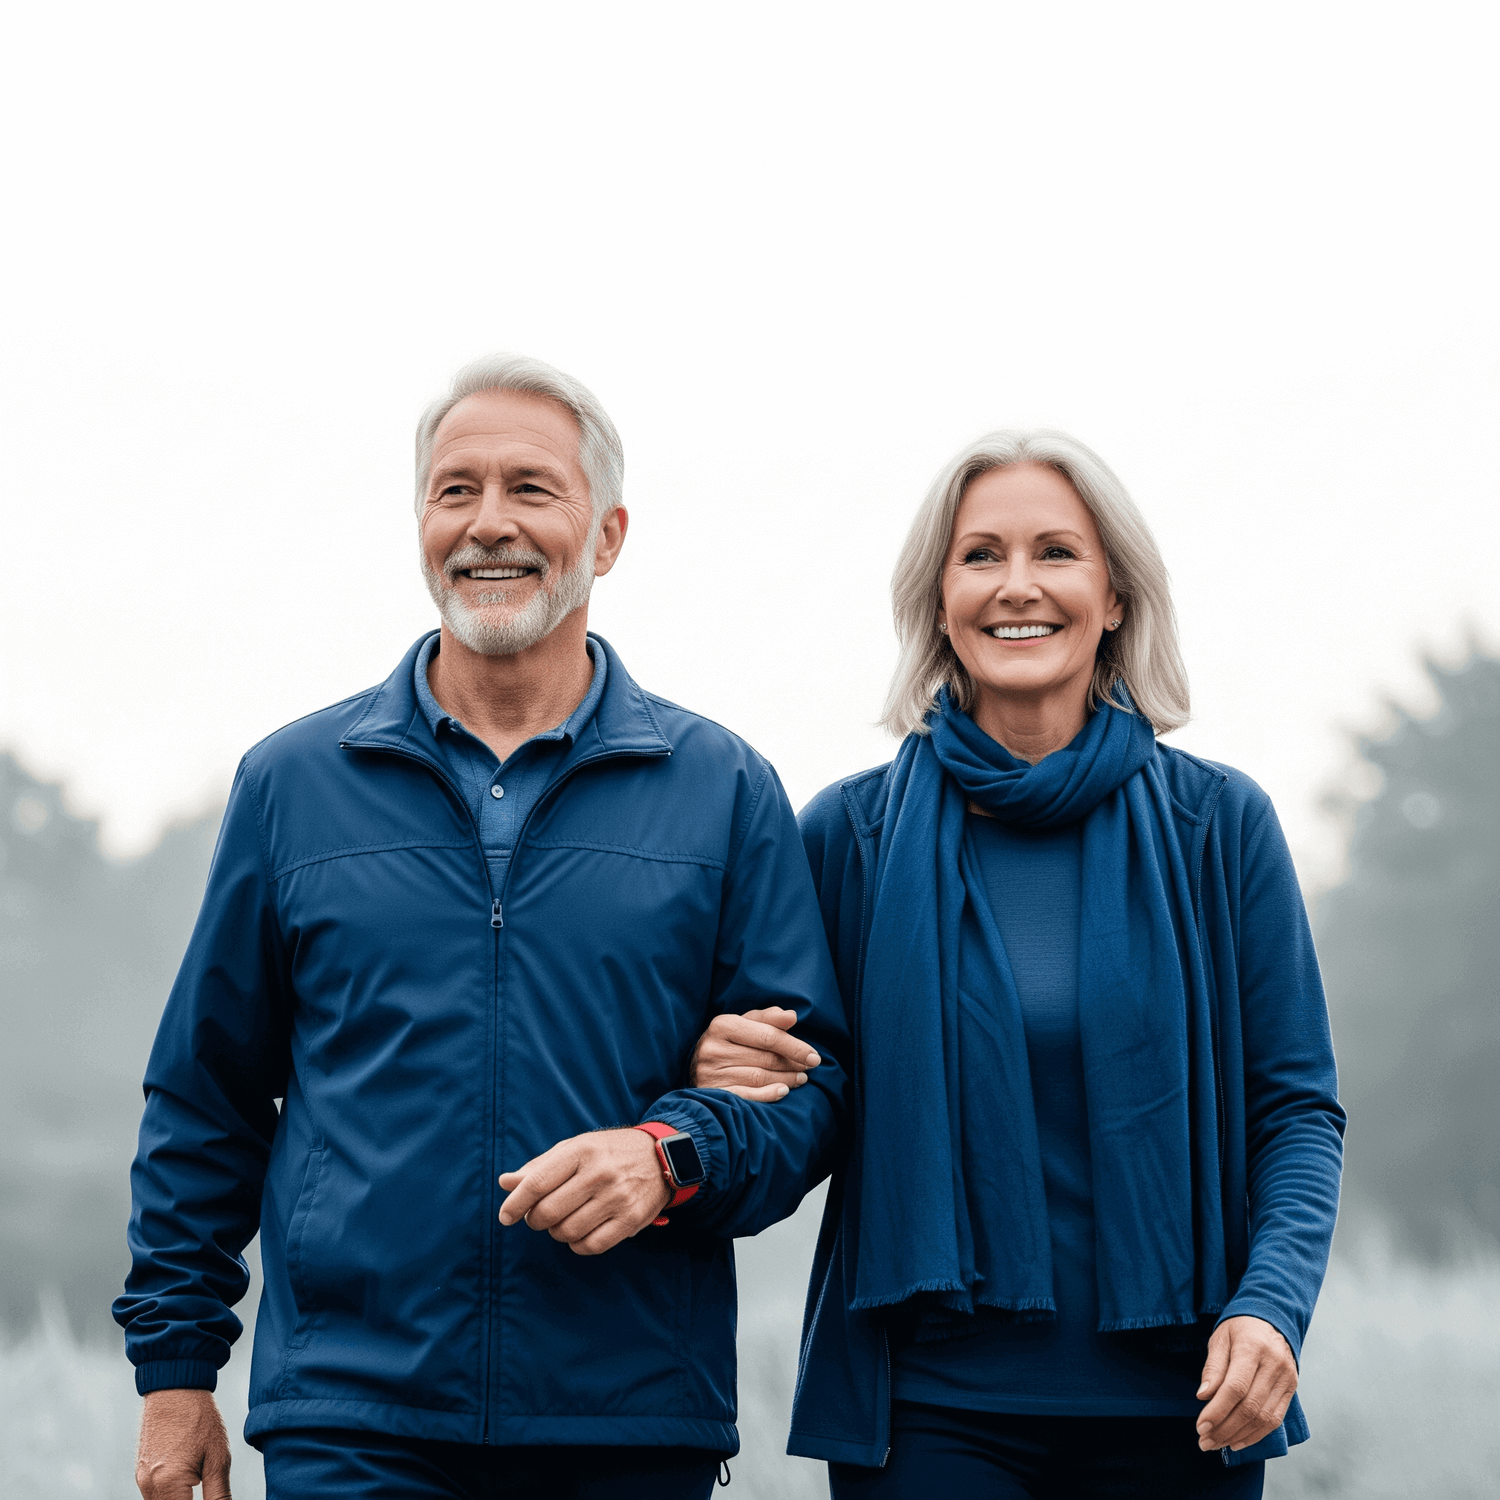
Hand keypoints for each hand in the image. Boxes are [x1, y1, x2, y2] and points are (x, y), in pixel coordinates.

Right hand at [136, 1388, 231, 1499]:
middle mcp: (149, 1487)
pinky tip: (188, 1483)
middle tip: (208, 1489)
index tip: (213, 1498)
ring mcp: (142, 1480)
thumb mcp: (218, 1458)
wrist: (175, 1388)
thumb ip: (219, 1494)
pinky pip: (155, 1496)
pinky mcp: (140, 1473)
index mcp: (168, 1485)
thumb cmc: (199, 1418)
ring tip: (199, 1482)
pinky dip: (172, 1495)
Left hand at [497, 1127, 672, 1253]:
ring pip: (567, 1232)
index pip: (537, 1183)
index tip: (506, 1216)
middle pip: (548, 1212)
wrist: (662, 1156)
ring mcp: (617, 1197)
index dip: (515, 1204)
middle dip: (535, 1220)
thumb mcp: (575, 1148)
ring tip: (564, 1221)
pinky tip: (581, 1232)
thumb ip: (539, 1167)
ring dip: (557, 1232)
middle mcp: (599, 1173)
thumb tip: (505, 1183)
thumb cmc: (608, 1152)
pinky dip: (578, 1245)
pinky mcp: (631, 1219)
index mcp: (581, 1151)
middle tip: (539, 1217)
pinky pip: (590, 1246)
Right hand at [689, 1006, 820, 1101]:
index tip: (814, 1056)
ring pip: (758, 1077)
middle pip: (764, 1058)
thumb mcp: (743, 1023)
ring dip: (785, 1079)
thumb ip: (767, 1019)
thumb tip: (791, 1016)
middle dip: (792, 1063)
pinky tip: (783, 1092)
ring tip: (801, 1079)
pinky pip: (745, 1095)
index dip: (794, 1046)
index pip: (767, 1036)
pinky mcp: (711, 1093)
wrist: (692, 1064)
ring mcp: (710, 1072)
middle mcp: (713, 1048)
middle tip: (809, 1067)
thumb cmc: (726, 1041)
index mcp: (722, 1025)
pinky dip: (767, 1095)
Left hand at [1196, 1315, 1298, 1451]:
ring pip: (1263, 1417)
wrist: (1272, 1318)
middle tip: (1205, 1442)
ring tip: (1217, 1444)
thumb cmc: (1239, 1329)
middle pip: (1250, 1407)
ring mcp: (1286, 1379)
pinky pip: (1275, 1419)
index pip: (1235, 1387)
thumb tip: (1203, 1396)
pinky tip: (1237, 1441)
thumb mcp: (1220, 1339)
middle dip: (1225, 1429)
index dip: (1217, 1411)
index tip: (1200, 1426)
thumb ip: (1213, 1367)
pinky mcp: (1291, 1389)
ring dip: (1238, 1436)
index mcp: (1252, 1347)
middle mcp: (1273, 1365)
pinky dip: (1256, 1434)